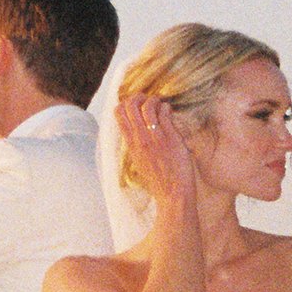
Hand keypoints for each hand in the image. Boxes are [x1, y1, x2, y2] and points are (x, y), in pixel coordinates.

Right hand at [116, 89, 197, 216]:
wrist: (173, 195)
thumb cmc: (158, 182)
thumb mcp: (139, 162)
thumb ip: (136, 146)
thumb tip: (136, 132)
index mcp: (131, 145)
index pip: (119, 114)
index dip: (125, 103)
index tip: (135, 104)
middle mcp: (140, 140)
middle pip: (130, 106)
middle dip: (138, 97)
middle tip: (147, 100)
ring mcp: (155, 138)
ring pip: (147, 106)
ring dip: (154, 100)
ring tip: (160, 105)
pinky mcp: (171, 138)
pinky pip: (165, 114)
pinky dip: (166, 107)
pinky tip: (169, 111)